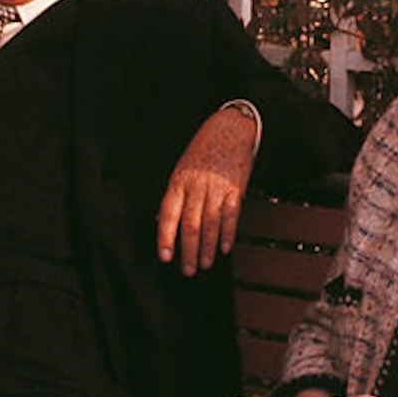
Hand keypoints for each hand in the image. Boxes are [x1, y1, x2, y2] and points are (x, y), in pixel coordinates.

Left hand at [157, 105, 257, 275]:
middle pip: (190, 225)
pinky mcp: (236, 189)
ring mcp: (217, 188)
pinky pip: (231, 216)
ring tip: (205, 263)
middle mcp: (196, 186)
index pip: (168, 214)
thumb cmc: (205, 148)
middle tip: (188, 269)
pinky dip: (227, 234)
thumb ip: (174, 195)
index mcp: (179, 181)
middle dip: (188, 251)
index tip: (165, 256)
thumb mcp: (182, 167)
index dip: (166, 237)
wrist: (230, 128)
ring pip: (210, 224)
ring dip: (207, 248)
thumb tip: (162, 221)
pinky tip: (224, 248)